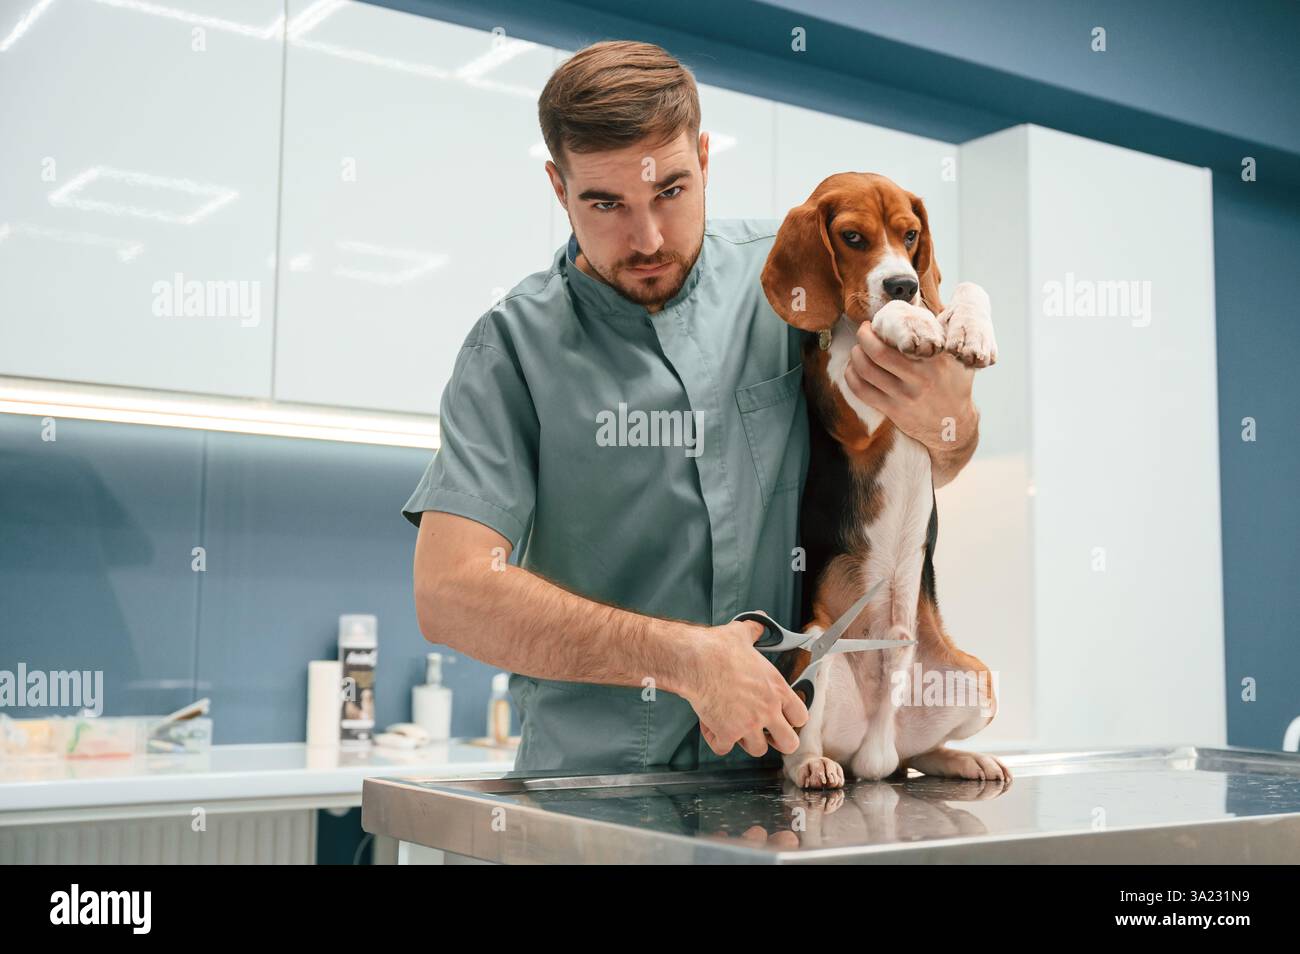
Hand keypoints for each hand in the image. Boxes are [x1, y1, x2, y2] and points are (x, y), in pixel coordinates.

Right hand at [681, 620, 807, 757]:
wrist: (696, 660)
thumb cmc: (718, 648)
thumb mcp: (742, 634)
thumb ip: (755, 631)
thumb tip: (759, 622)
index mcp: (777, 689)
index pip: (801, 716)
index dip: (792, 719)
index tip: (782, 717)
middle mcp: (768, 710)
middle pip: (789, 743)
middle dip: (777, 741)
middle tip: (765, 733)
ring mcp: (748, 725)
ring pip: (758, 750)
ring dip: (745, 740)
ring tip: (733, 725)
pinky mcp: (727, 733)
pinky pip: (724, 748)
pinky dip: (717, 740)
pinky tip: (711, 726)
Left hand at [843, 321, 978, 485]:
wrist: (954, 426)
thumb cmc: (955, 384)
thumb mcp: (959, 357)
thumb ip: (944, 336)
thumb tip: (919, 308)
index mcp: (936, 359)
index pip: (903, 336)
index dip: (880, 326)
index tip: (875, 321)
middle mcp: (919, 377)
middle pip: (877, 351)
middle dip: (863, 336)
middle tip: (863, 330)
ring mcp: (904, 396)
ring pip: (866, 371)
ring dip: (856, 355)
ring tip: (858, 348)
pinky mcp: (893, 410)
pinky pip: (862, 391)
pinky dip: (852, 376)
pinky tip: (854, 368)